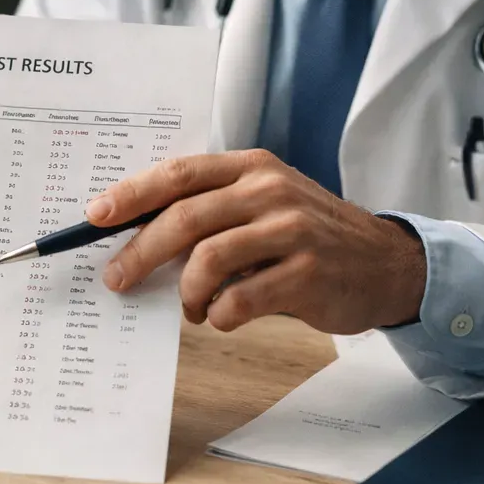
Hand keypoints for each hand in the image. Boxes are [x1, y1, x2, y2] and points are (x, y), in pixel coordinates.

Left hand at [89, 150, 426, 334]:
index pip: (179, 173)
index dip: (132, 194)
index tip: (96, 216)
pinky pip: (240, 300)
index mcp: (252, 167)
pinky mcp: (307, 273)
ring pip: (208, 259)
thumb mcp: (266, 204)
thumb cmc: (312, 236)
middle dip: (140, 251)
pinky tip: (224, 316)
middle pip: (184, 217)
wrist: (387, 263)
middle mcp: (270, 192)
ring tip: (191, 307)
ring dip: (187, 292)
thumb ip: (214, 211)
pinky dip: (220, 315)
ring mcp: (291, 231)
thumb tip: (140, 239)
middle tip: (118, 278)